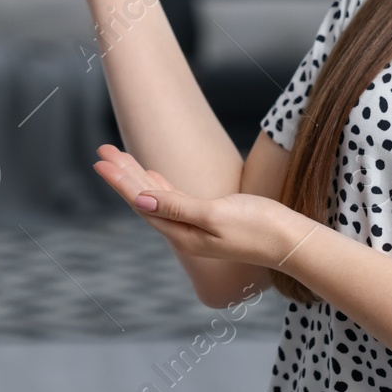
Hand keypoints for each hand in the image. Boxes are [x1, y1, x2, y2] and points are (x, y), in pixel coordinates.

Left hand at [91, 144, 309, 267]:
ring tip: (118, 157)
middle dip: (122, 173)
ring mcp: (194, 226)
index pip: (141, 201)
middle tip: (102, 151)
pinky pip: (173, 199)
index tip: (102, 160)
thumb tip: (140, 202)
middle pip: (143, 198)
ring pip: (156, 197)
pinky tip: (152, 175)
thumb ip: (178, 208)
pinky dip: (159, 184)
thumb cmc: (257, 227)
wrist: (289, 241)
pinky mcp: (208, 218)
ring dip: (137, 176)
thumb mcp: (215, 215)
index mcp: (181, 232)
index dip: (120, 180)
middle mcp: (182, 231)